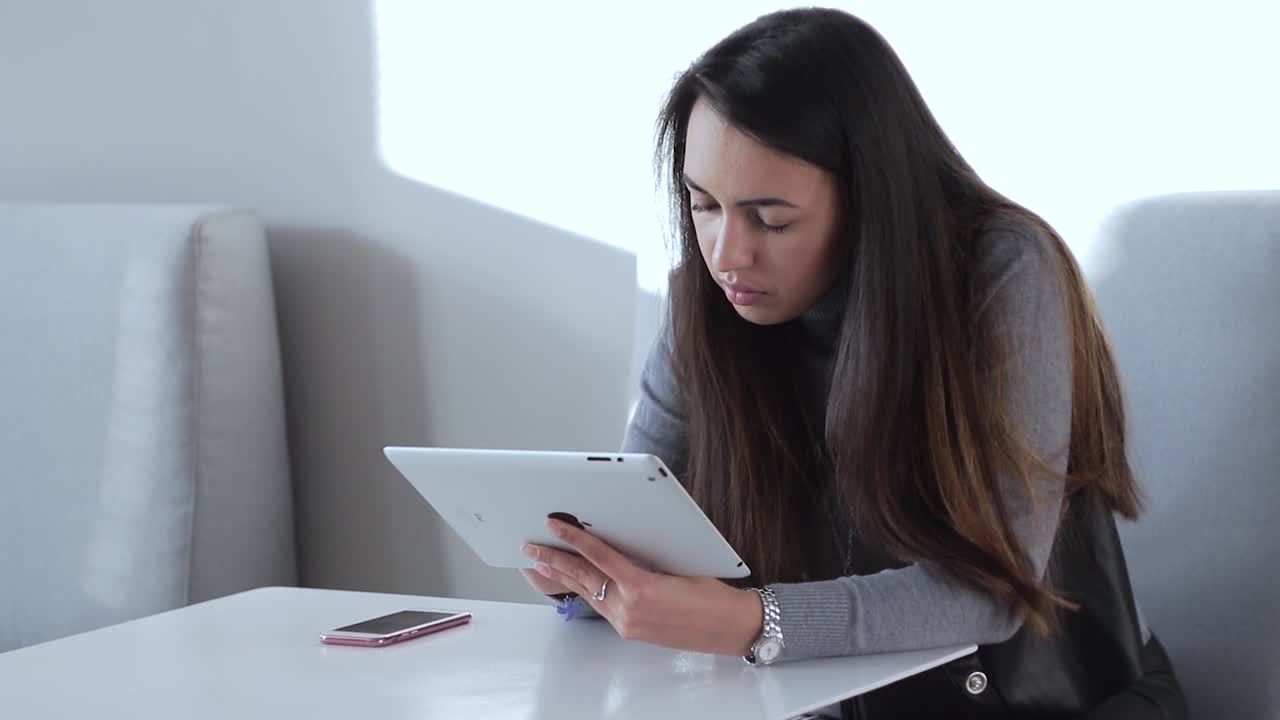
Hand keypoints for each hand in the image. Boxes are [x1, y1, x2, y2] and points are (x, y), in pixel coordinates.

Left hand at [522, 519, 763, 655]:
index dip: (574, 538)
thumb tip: (618, 540)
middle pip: (584, 577)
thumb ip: (646, 557)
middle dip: (553, 559)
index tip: (554, 524)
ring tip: (538, 562)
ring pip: (587, 593)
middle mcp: (630, 609)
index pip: (599, 556)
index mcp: (643, 588)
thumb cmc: (714, 595)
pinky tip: (570, 581)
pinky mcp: (630, 631)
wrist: (732, 628)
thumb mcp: (680, 566)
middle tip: (529, 546)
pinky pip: (601, 605)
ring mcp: (628, 623)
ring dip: (561, 576)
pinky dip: (583, 589)